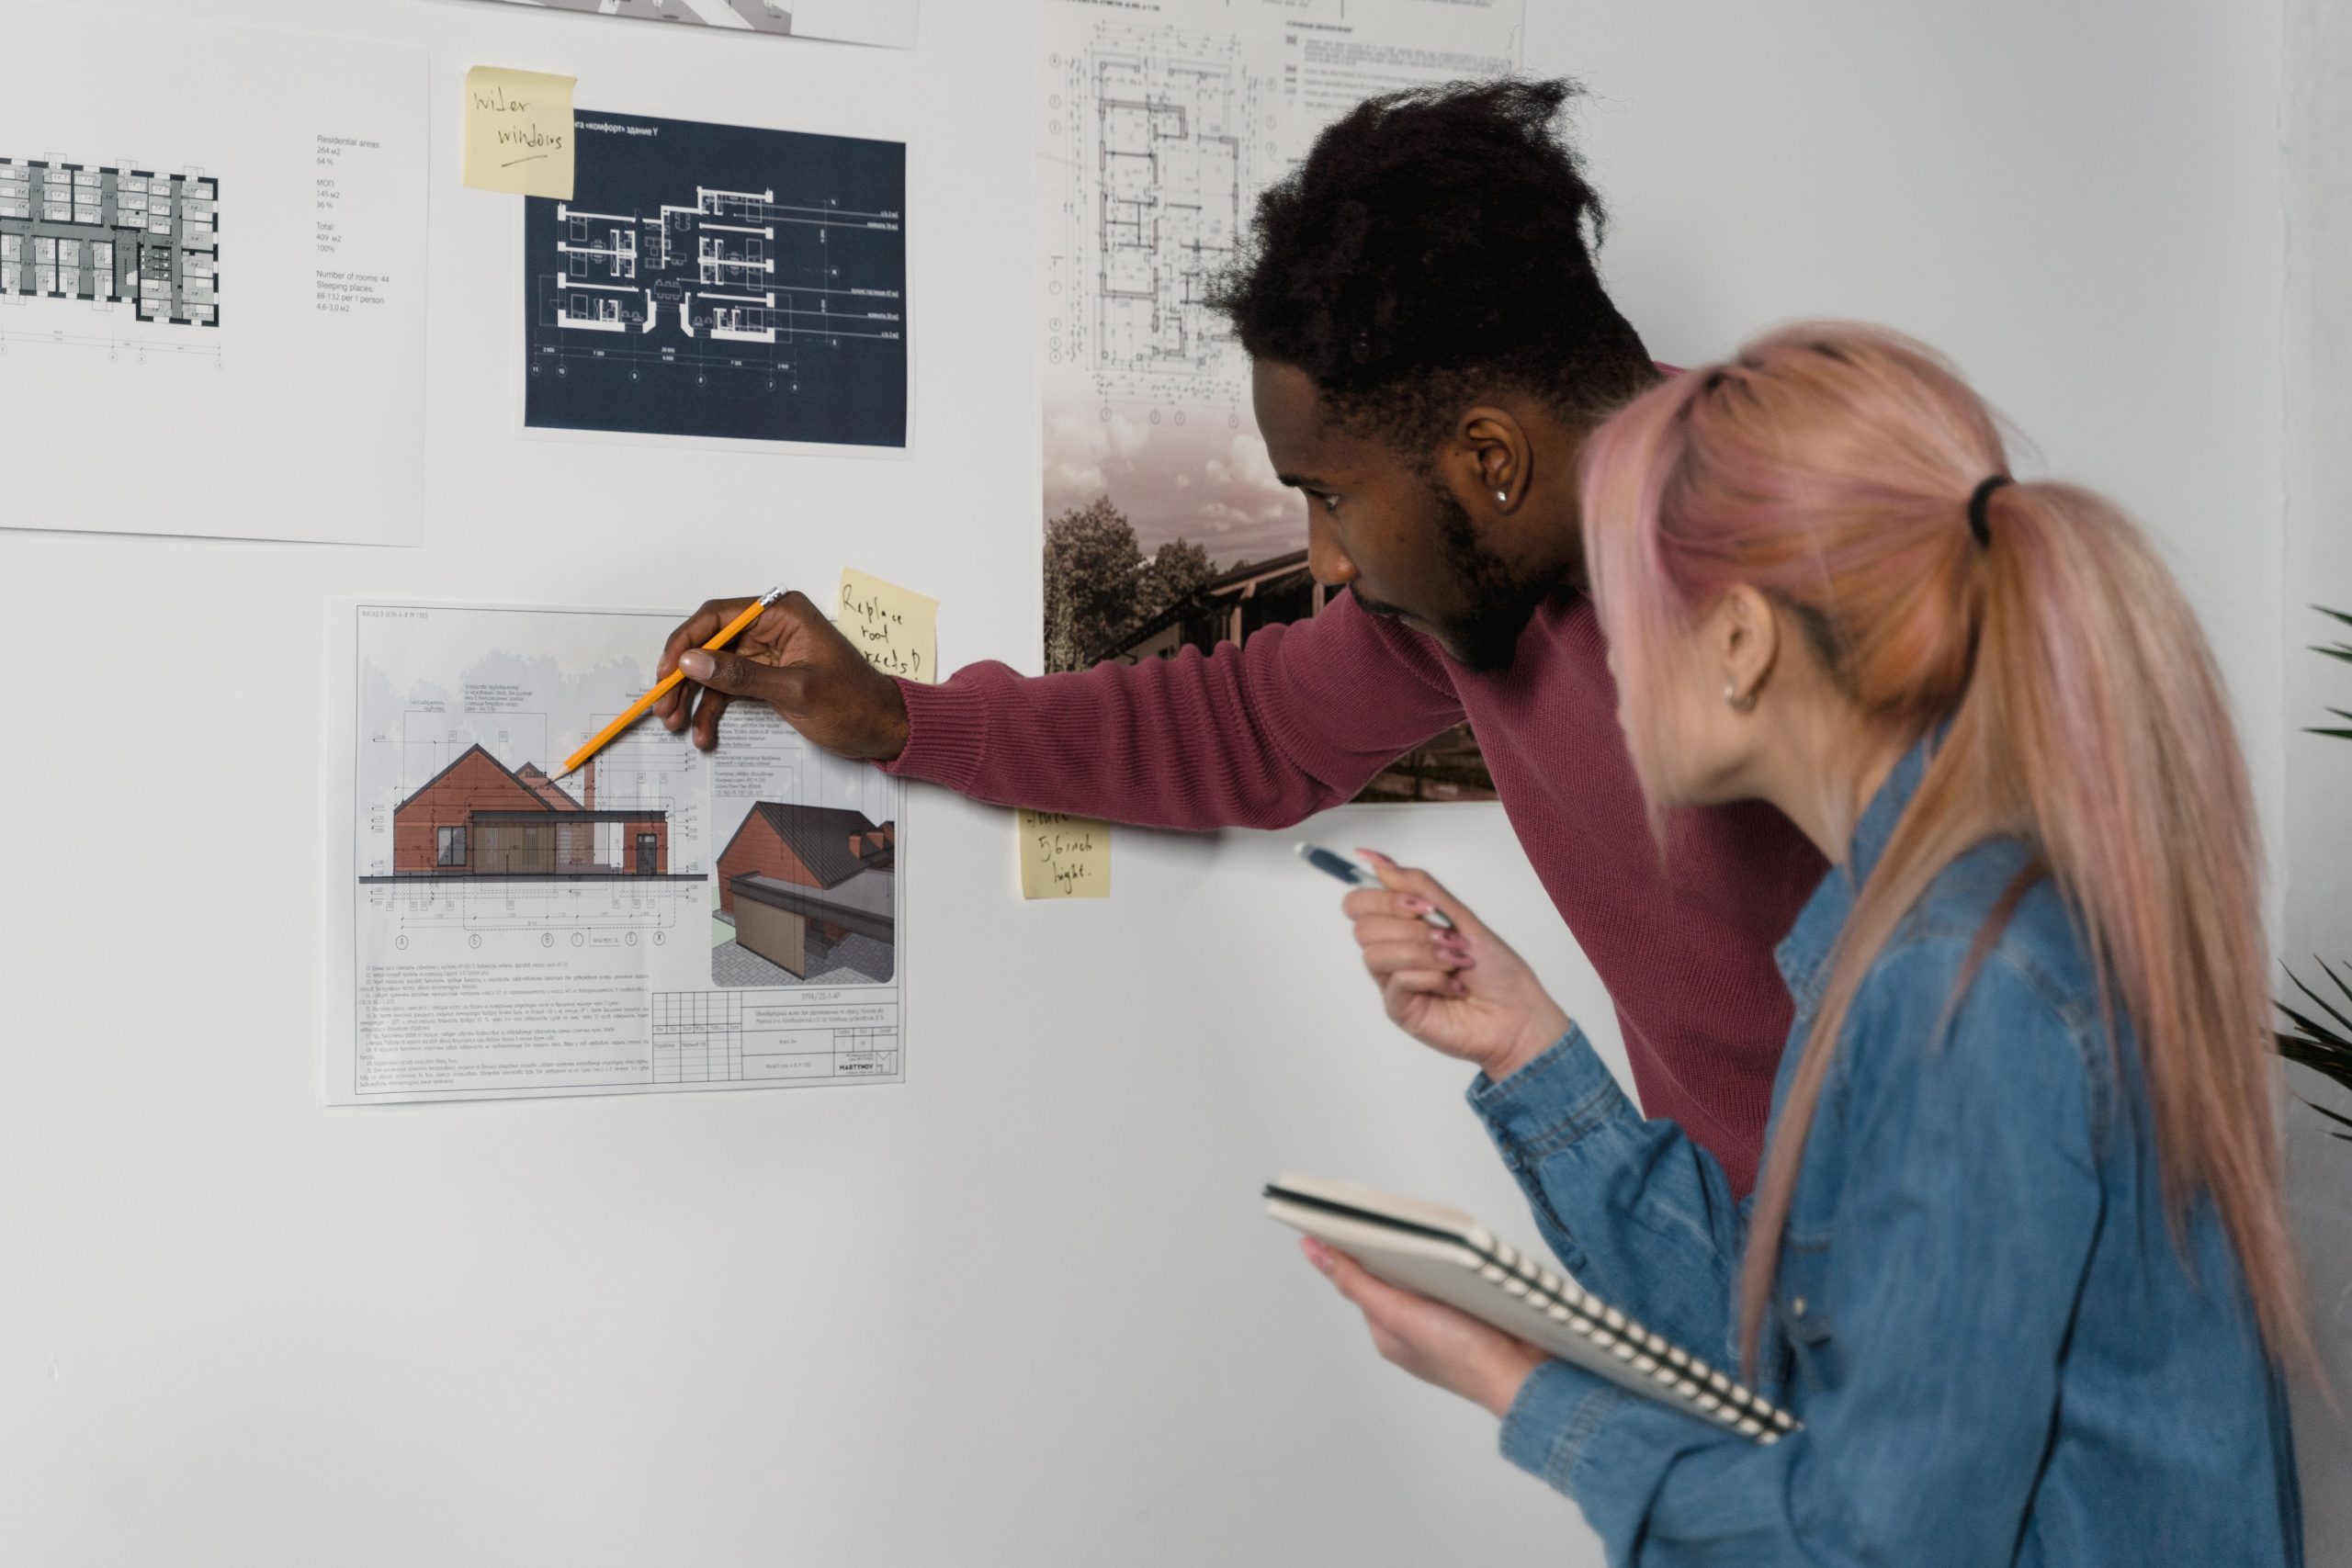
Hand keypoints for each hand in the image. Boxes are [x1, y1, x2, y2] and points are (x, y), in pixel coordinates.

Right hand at [654, 592, 910, 759]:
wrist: (884, 729)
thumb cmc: (854, 704)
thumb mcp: (795, 690)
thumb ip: (741, 675)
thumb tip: (692, 660)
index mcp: (782, 613)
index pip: (717, 616)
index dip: (685, 642)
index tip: (665, 672)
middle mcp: (772, 626)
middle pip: (710, 643)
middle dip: (684, 676)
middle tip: (664, 706)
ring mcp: (769, 652)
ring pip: (715, 669)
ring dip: (694, 698)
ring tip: (678, 725)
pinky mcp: (769, 676)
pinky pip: (731, 688)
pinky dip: (714, 709)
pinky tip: (703, 733)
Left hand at [1302, 1238, 1547, 1419]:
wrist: (1525, 1376)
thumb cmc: (1465, 1356)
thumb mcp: (1399, 1313)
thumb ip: (1356, 1282)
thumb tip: (1312, 1252)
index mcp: (1385, 1331)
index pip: (1360, 1279)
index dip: (1355, 1247)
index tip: (1351, 1214)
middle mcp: (1409, 1330)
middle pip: (1391, 1275)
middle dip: (1395, 1250)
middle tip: (1403, 1224)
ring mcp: (1440, 1325)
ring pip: (1422, 1277)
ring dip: (1426, 1258)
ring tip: (1436, 1242)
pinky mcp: (1469, 1318)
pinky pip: (1451, 1284)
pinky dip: (1452, 1269)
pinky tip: (1461, 1262)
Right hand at [1341, 852, 1570, 1081]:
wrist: (1517, 1013)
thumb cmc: (1496, 969)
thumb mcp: (1460, 915)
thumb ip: (1418, 885)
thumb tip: (1373, 858)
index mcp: (1403, 926)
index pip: (1359, 903)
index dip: (1385, 899)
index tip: (1425, 907)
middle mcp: (1392, 952)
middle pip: (1361, 926)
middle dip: (1410, 928)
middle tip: (1446, 938)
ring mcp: (1393, 982)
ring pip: (1375, 953)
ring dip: (1424, 953)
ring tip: (1455, 963)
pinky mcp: (1398, 1009)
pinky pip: (1397, 980)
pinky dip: (1432, 978)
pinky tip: (1454, 987)